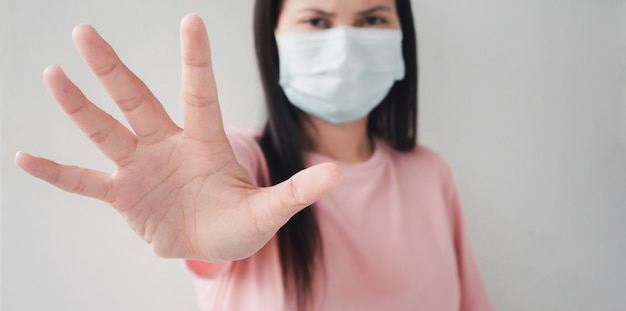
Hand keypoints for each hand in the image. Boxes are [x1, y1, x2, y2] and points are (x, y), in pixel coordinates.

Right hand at [14, 14, 340, 261]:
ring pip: (106, 131)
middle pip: (137, 101)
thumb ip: (297, 192)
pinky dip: (57, 173)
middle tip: (86, 32)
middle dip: (113, 71)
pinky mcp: (123, 196)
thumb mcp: (270, 210)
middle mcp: (167, 145)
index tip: (190, 22)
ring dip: (79, 108)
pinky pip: (85, 181)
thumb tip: (338, 174)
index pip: (199, 94)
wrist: (215, 242)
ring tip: (54, 75)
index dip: (195, 61)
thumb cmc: (241, 221)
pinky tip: (24, 159)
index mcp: (205, 142)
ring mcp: (141, 168)